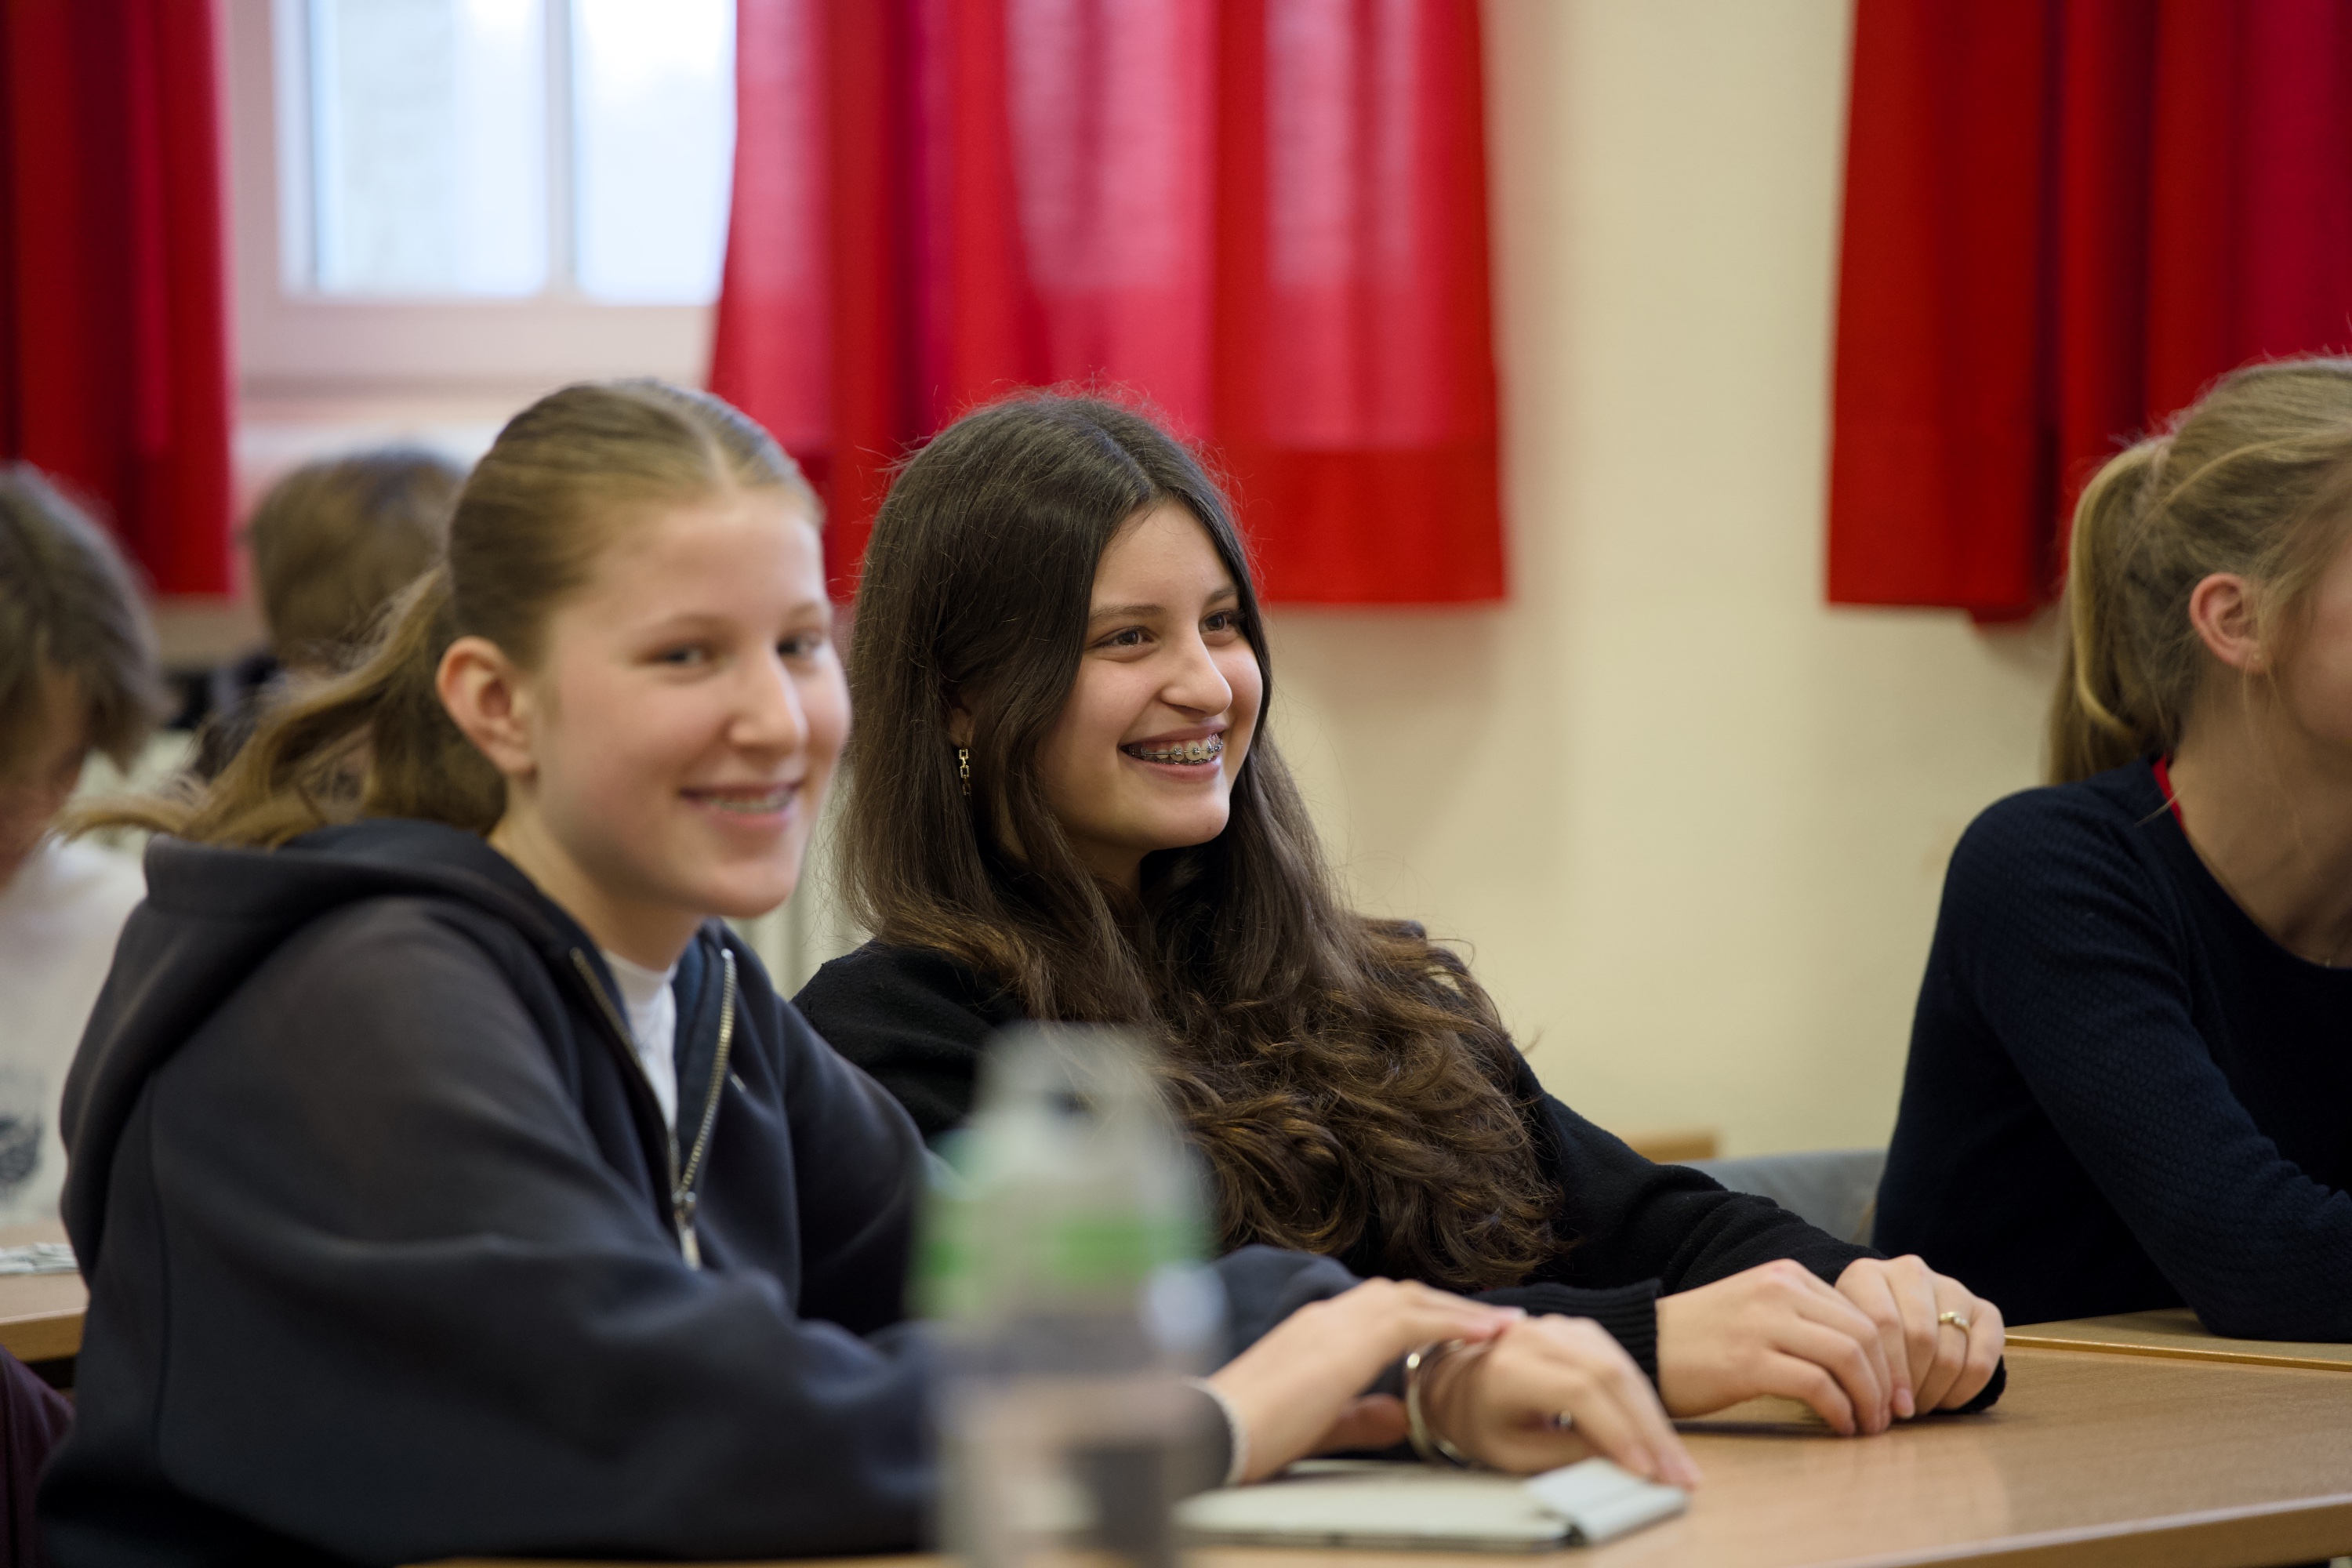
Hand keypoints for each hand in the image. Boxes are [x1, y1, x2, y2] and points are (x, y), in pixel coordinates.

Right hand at [1207, 1278, 1520, 1481]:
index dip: (1424, 1315)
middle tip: (1495, 1322)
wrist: (1215, 1430)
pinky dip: (1452, 1323)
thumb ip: (1358, 1415)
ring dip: (1458, 1310)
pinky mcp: (1346, 1341)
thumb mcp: (1318, 1423)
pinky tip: (1483, 1335)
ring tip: (1502, 1325)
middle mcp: (1327, 1316)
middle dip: (1449, 1306)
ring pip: (1411, 1299)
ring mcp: (1335, 1322)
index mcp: (1316, 1330)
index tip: (1461, 1330)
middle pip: (1401, 1295)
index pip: (1380, 1310)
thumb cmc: (1253, 1433)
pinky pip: (1413, 1321)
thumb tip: (1399, 1414)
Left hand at [1420, 1315, 1701, 1487]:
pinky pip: (1620, 1360)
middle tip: (1678, 1474)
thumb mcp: (1512, 1454)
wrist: (1458, 1382)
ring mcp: (1557, 1326)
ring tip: (1676, 1461)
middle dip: (1649, 1429)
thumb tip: (1622, 1462)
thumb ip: (1564, 1455)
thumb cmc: (1479, 1420)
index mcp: (1507, 1366)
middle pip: (1608, 1374)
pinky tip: (1658, 1431)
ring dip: (1654, 1416)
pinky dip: (1643, 1398)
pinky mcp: (1577, 1329)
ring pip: (1621, 1365)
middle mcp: (1533, 1336)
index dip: (1617, 1430)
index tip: (1644, 1469)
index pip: (1577, 1391)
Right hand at [1655, 1259, 1894, 1433]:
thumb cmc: (1702, 1338)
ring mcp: (1763, 1324)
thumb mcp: (1757, 1308)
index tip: (1892, 1391)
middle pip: (1865, 1335)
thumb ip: (1803, 1318)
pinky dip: (1839, 1411)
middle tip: (1888, 1416)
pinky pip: (1818, 1386)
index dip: (1888, 1358)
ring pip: (1848, 1358)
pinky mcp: (1748, 1362)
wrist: (1645, 1346)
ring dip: (1868, 1400)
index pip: (1861, 1313)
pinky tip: (1838, 1426)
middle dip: (1886, 1381)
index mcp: (1785, 1275)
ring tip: (1867, 1426)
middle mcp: (1778, 1290)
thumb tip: (1863, 1356)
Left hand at [1834, 1256, 2003, 1416]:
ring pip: (1950, 1353)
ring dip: (1935, 1391)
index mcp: (1867, 1274)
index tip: (1888, 1407)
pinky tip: (1945, 1399)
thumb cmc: (1865, 1340)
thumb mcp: (1849, 1342)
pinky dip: (1965, 1390)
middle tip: (1904, 1409)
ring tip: (1919, 1404)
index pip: (1883, 1323)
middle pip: (1920, 1337)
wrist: (1898, 1323)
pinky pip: (1983, 1360)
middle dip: (1913, 1385)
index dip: (1889, 1372)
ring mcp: (1951, 1288)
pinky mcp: (1985, 1311)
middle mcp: (1911, 1272)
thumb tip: (1891, 1409)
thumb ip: (1860, 1364)